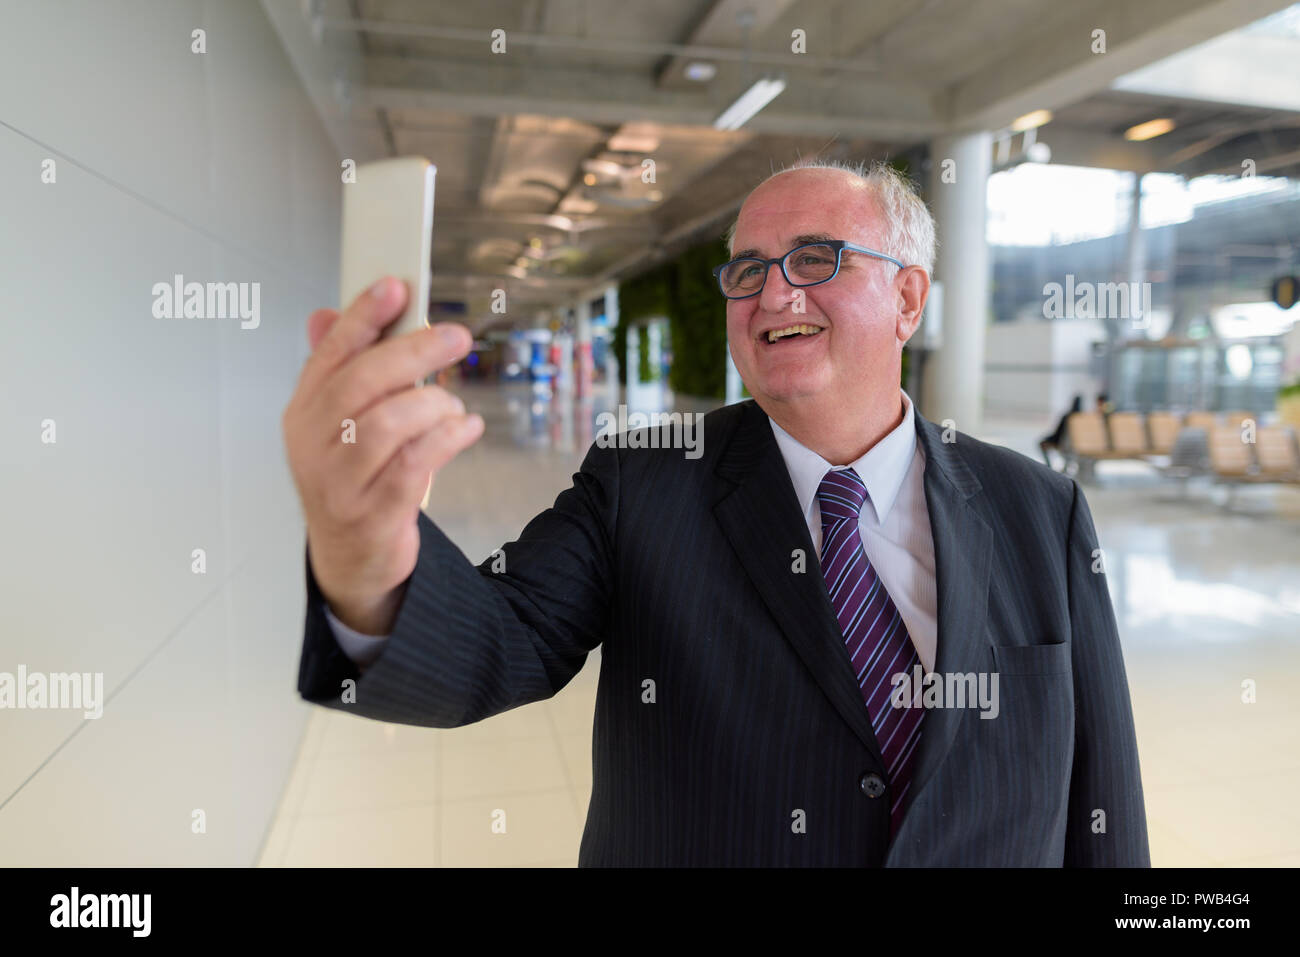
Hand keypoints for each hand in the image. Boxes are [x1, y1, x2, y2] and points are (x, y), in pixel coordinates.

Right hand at [282, 276, 483, 633]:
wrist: (351, 559)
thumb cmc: (352, 480)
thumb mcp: (335, 425)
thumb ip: (336, 371)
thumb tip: (325, 315)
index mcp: (303, 413)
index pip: (330, 353)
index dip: (362, 315)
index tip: (395, 286)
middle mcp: (314, 445)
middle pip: (363, 382)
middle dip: (414, 350)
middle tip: (455, 336)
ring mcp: (342, 482)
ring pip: (391, 422)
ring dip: (433, 404)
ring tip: (452, 406)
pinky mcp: (375, 513)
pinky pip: (416, 464)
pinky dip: (448, 438)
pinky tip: (466, 427)